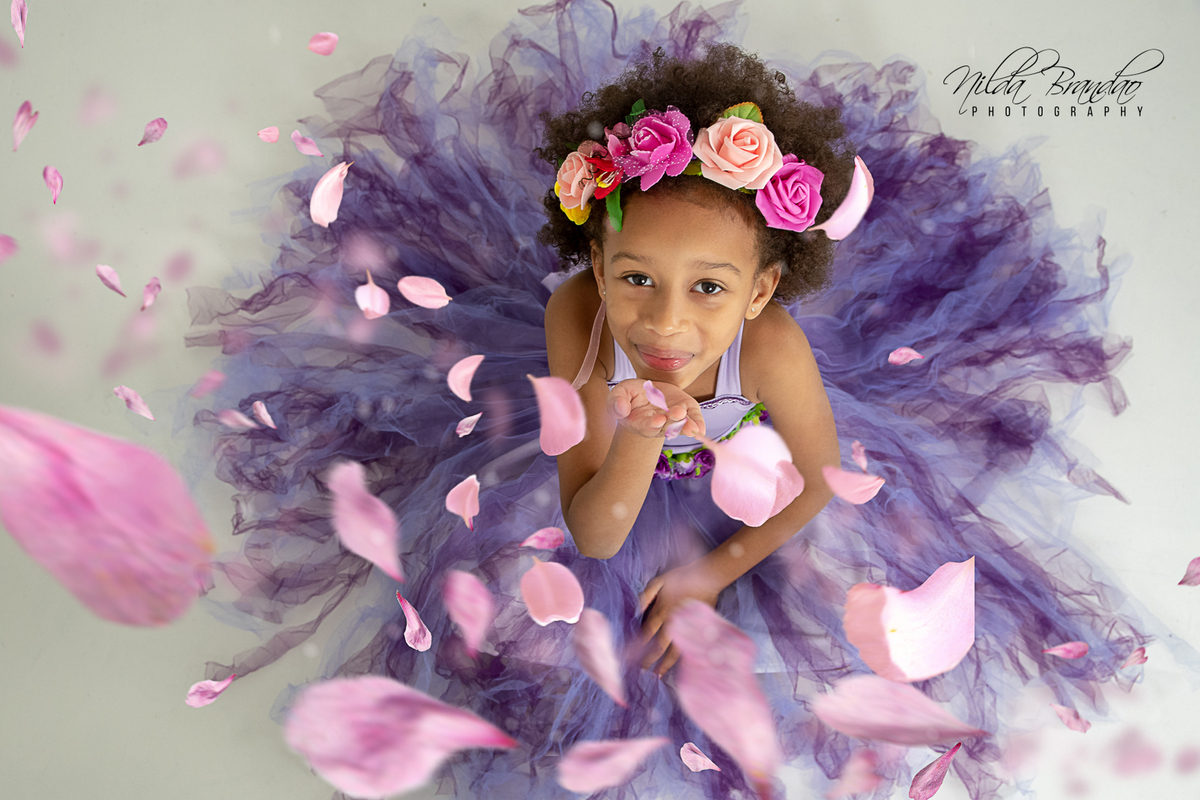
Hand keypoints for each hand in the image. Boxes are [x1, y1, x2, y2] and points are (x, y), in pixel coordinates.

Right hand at [608, 379, 705, 439]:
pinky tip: (700, 428)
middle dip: (672, 422)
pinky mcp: (686, 411)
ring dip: (686, 426)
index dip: (652, 424)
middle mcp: (658, 425)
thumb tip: (621, 410)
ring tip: (692, 427)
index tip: (658, 420)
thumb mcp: (619, 393)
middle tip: (678, 414)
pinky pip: (693, 419)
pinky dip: (698, 423)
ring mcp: (673, 419)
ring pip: (681, 426)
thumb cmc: (630, 394)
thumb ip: (616, 402)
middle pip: (666, 427)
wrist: (647, 389)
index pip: (646, 426)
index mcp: (640, 423)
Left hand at [637, 559, 724, 676]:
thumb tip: (635, 610)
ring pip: (674, 652)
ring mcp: (686, 629)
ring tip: (658, 675)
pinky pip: (689, 649)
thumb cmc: (681, 578)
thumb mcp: (659, 581)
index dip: (638, 645)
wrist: (707, 578)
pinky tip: (679, 668)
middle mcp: (673, 623)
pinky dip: (683, 660)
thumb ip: (646, 595)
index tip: (630, 656)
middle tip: (641, 671)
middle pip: (658, 647)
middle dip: (649, 660)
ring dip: (665, 665)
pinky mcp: (698, 631)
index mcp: (662, 611)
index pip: (647, 633)